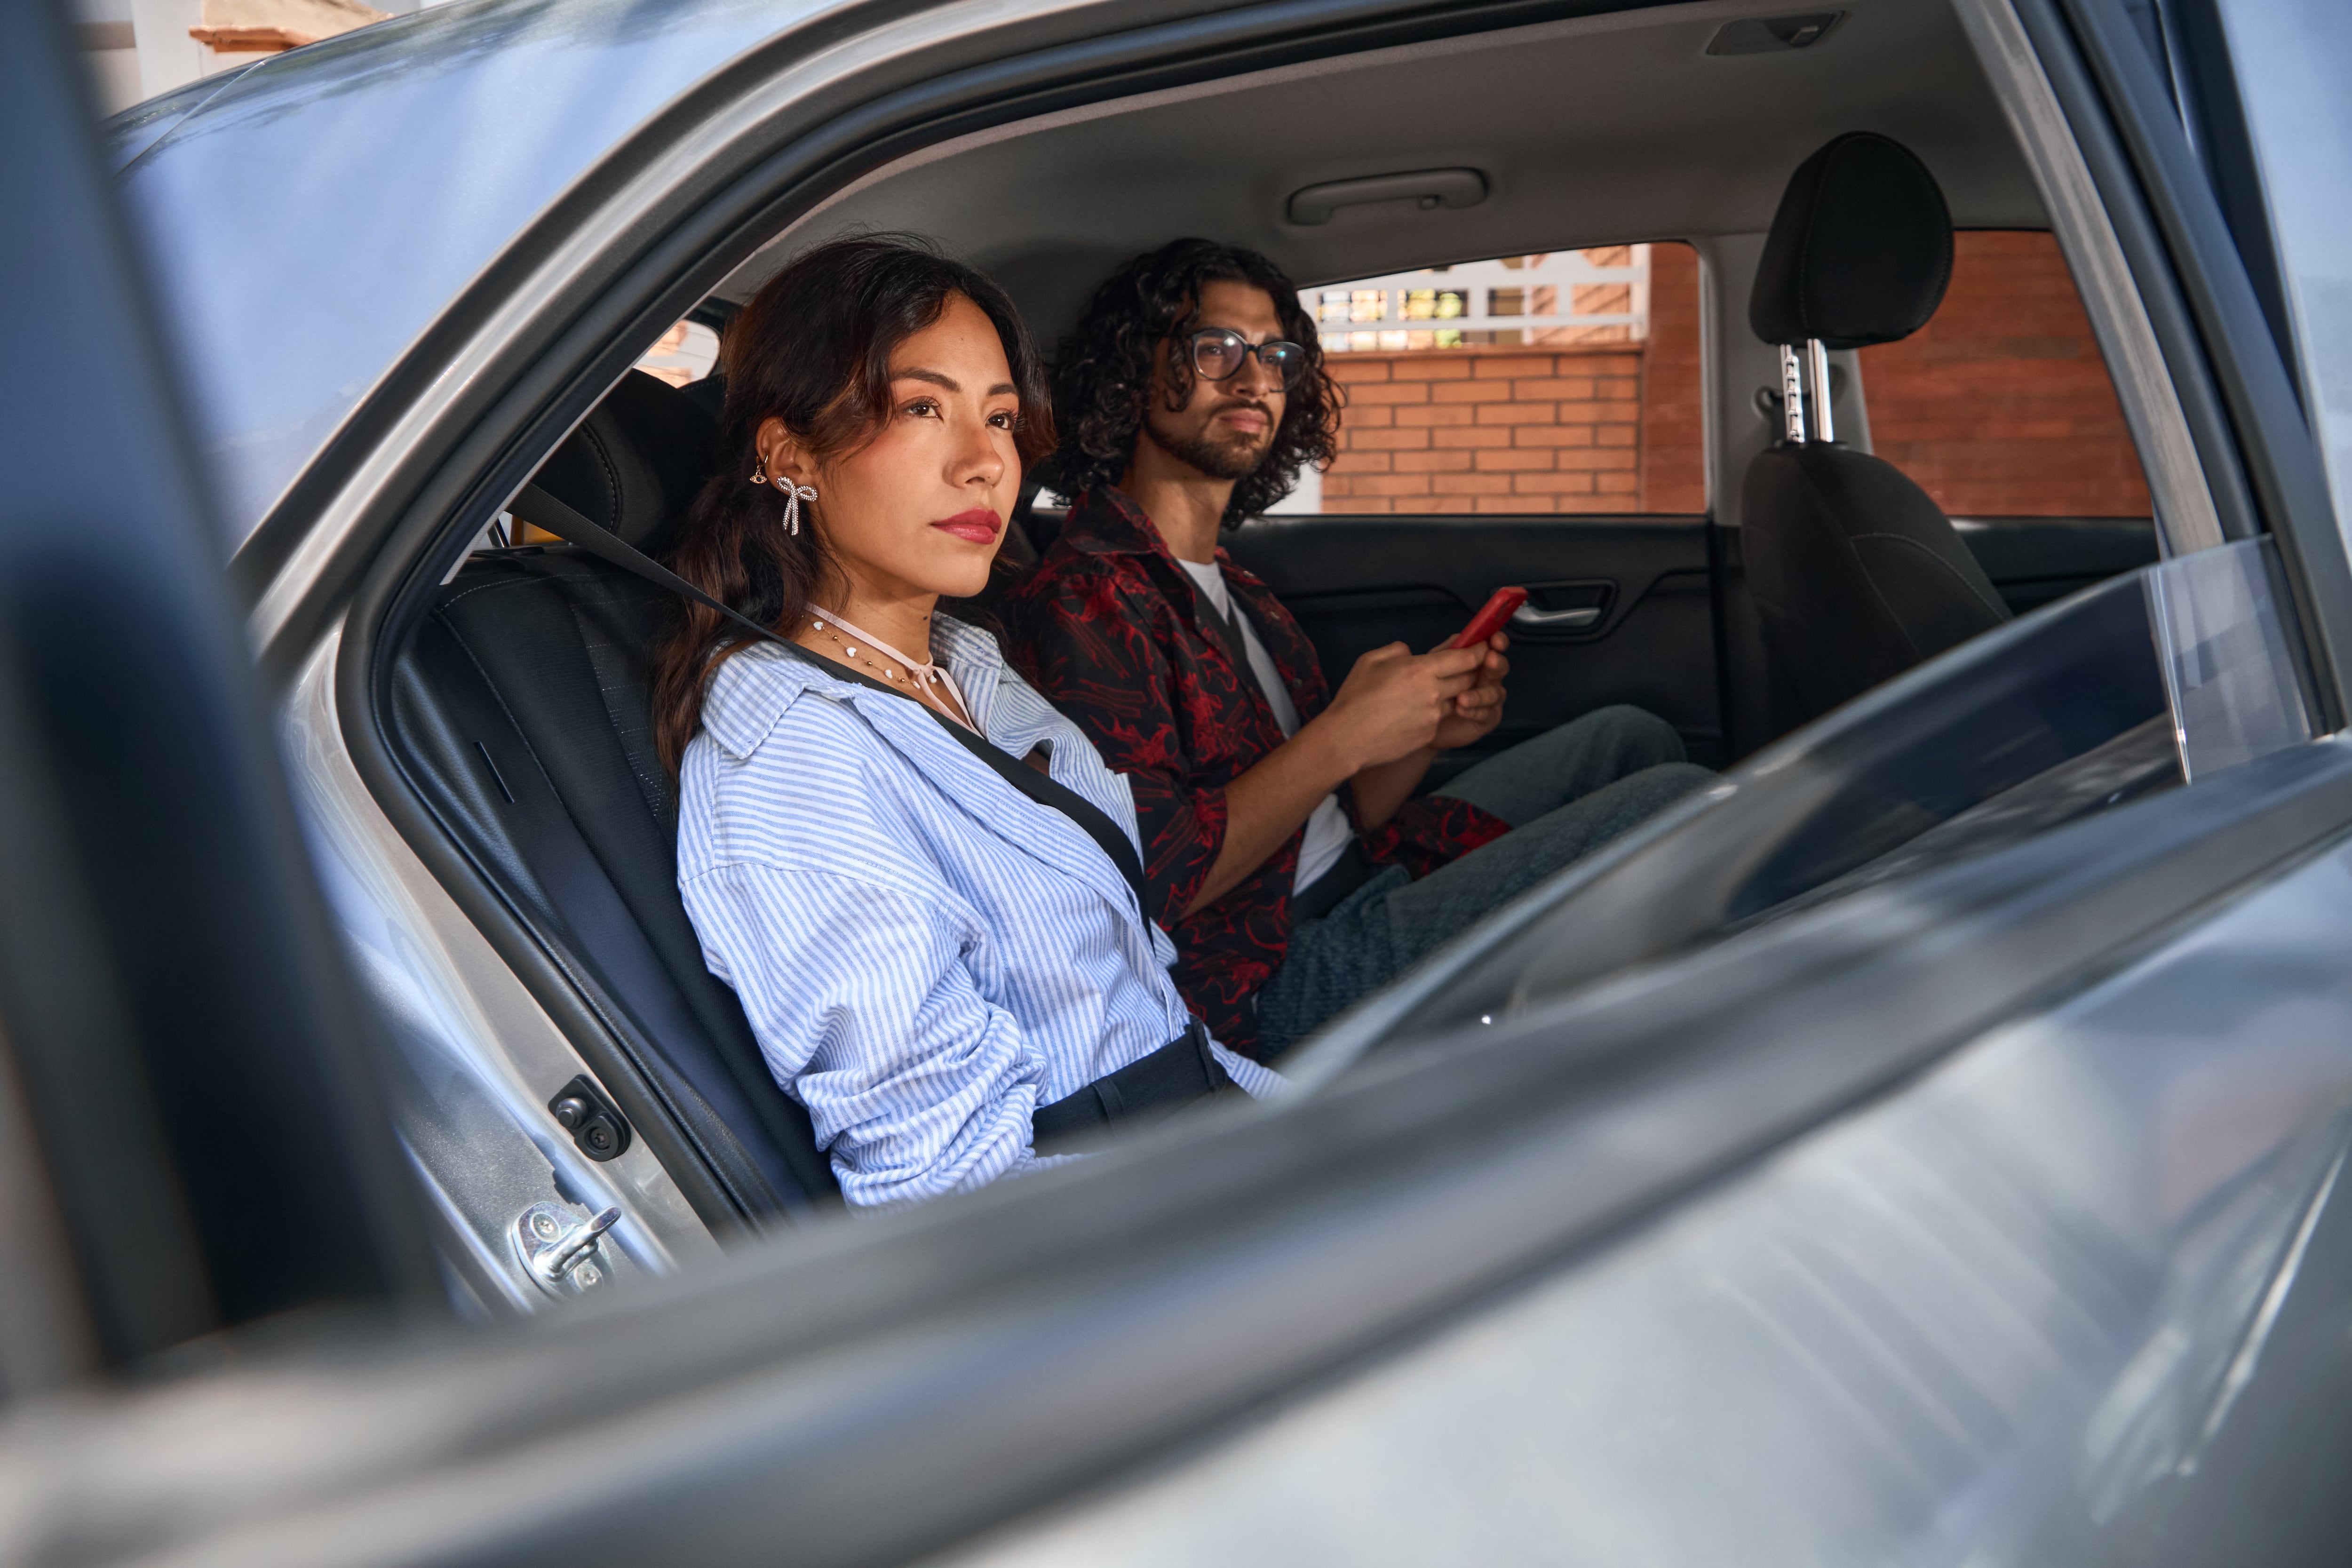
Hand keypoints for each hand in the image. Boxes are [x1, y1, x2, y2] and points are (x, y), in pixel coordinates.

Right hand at [1312, 640, 1486, 770]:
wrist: (1347, 738)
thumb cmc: (1355, 698)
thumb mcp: (1371, 660)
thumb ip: (1398, 651)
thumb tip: (1411, 653)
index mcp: (1420, 669)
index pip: (1466, 658)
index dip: (1479, 651)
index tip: (1482, 646)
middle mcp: (1433, 693)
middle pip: (1467, 680)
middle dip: (1466, 673)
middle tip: (1454, 669)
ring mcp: (1433, 716)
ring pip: (1454, 700)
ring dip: (1447, 695)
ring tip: (1421, 695)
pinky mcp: (1429, 734)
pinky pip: (1438, 719)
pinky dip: (1431, 714)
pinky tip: (1409, 714)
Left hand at [1431, 632, 1508, 750]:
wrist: (1423, 721)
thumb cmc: (1430, 689)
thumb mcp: (1433, 667)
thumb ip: (1445, 652)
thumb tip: (1458, 636)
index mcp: (1478, 661)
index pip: (1493, 647)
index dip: (1497, 641)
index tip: (1495, 639)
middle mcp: (1488, 677)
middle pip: (1500, 667)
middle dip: (1496, 663)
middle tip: (1490, 660)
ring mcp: (1490, 698)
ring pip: (1494, 693)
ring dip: (1479, 693)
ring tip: (1462, 697)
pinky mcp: (1487, 718)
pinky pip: (1486, 713)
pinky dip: (1474, 710)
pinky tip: (1460, 709)